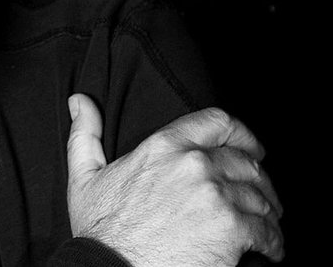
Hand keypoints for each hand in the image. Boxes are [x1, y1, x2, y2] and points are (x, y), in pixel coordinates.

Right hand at [66, 94, 283, 266]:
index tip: (250, 146)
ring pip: (260, 195)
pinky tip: (268, 249)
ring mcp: (214, 195)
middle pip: (245, 161)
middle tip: (260, 195)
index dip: (241, 133)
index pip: (218, 122)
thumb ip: (85, 135)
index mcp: (163, 146)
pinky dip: (273, 241)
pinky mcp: (231, 228)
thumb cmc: (101, 231)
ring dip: (267, 211)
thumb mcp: (85, 177)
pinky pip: (267, 229)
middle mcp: (193, 163)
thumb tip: (80, 102)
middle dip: (257, 178)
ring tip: (265, 224)